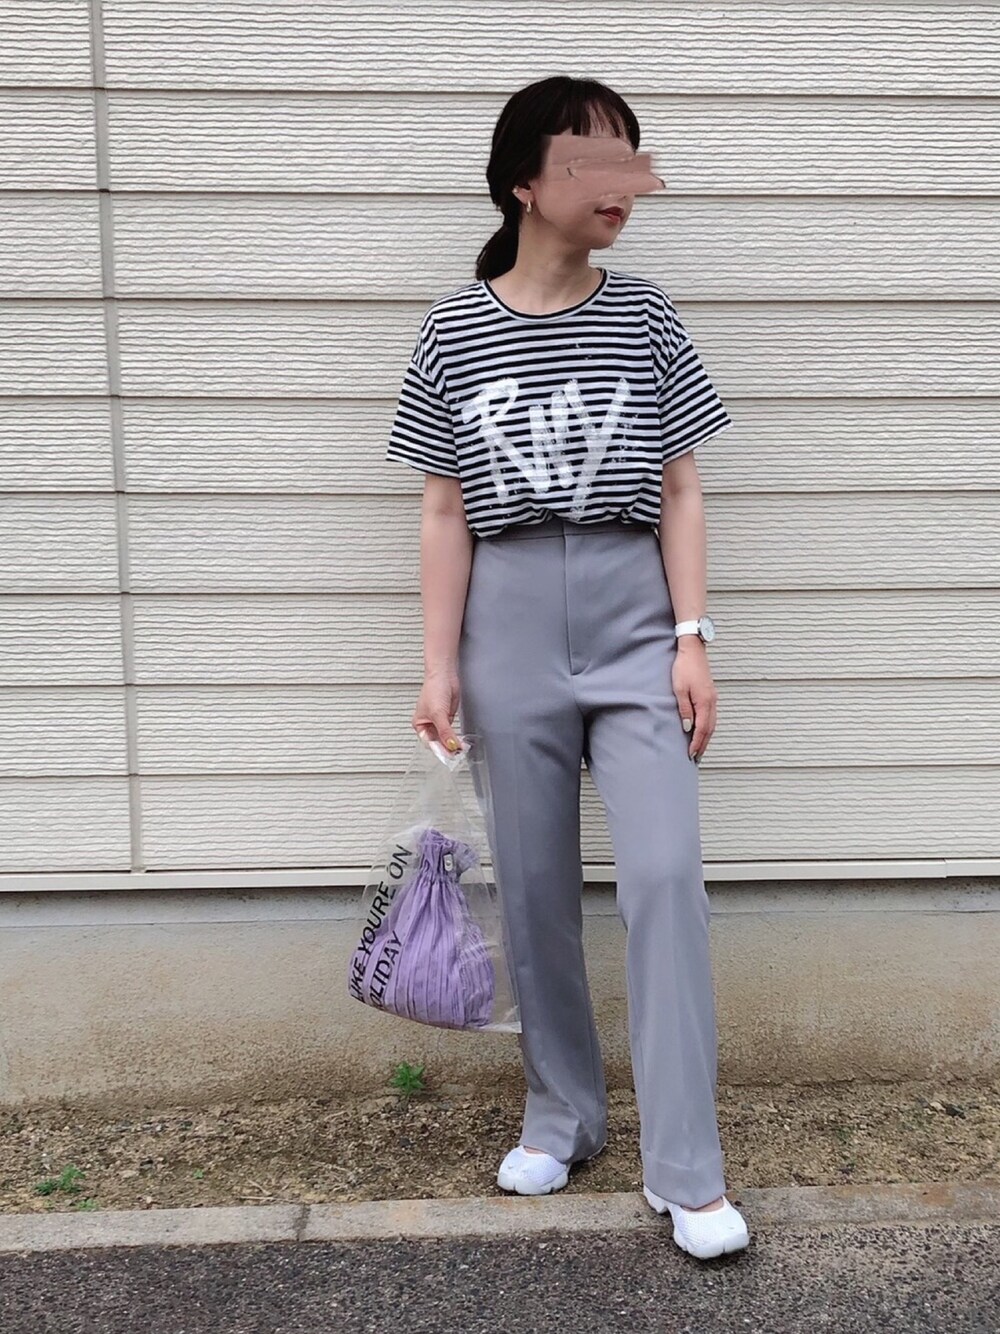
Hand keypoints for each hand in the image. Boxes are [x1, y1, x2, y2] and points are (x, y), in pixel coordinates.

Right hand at [413, 668, 462, 753]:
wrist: (445, 675)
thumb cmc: (434, 689)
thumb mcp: (438, 714)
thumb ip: (445, 731)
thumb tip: (451, 745)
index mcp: (420, 725)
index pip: (429, 743)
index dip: (439, 750)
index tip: (449, 755)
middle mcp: (428, 725)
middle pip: (438, 742)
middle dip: (447, 748)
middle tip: (457, 754)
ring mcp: (439, 722)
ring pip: (445, 738)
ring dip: (453, 744)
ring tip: (461, 749)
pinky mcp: (448, 718)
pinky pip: (452, 732)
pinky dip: (456, 737)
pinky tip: (461, 742)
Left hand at [672, 640, 716, 761]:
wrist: (693, 650)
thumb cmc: (684, 667)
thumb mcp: (679, 689)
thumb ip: (684, 709)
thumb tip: (688, 727)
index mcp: (704, 702)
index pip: (702, 729)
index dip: (696, 743)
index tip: (690, 754)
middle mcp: (712, 702)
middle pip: (710, 729)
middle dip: (703, 744)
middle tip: (696, 757)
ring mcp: (713, 698)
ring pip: (712, 723)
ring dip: (707, 737)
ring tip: (700, 748)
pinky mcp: (711, 694)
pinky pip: (712, 716)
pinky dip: (708, 727)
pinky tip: (703, 730)